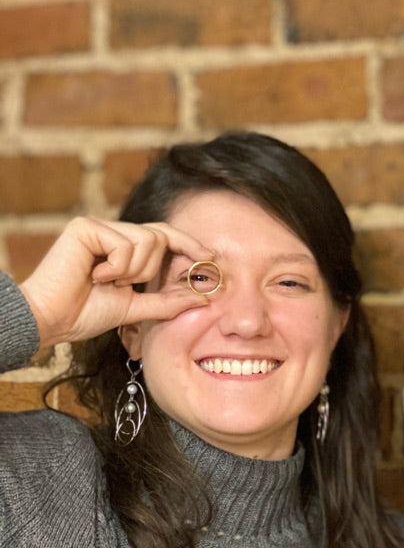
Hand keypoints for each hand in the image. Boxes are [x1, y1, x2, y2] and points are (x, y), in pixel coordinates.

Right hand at [19, 217, 210, 347]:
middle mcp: (113, 232)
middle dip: (151, 268)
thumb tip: (203, 298)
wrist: (50, 320)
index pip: (165, 236)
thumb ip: (167, 302)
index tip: (209, 256)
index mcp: (124, 249)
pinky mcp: (86, 227)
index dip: (188, 243)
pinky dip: (116, 266)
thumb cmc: (84, 314)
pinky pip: (124, 244)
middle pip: (160, 237)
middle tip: (124, 284)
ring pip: (146, 240)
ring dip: (131, 270)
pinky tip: (95, 276)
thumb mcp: (135, 308)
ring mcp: (99, 227)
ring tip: (105, 281)